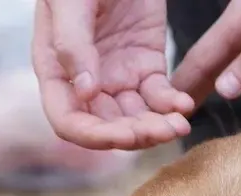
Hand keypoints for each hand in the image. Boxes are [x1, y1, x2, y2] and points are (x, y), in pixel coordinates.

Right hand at [33, 0, 194, 150]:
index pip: (68, 120)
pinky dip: (171, 105)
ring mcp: (116, 74)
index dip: (94, 137)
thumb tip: (86, 92)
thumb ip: (71, 43)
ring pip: (135, 117)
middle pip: (106, 126)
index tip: (124, 137)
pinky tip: (184, 105)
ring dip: (157, 126)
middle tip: (164, 129)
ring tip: (180, 123)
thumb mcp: (70, 1)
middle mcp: (85, 80)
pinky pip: (158, 95)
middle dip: (135, 135)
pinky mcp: (145, 64)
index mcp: (56, 69)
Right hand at [171, 0, 240, 103]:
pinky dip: (231, 62)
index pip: (202, 57)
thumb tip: (223, 91)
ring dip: (210, 72)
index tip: (165, 109)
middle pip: (210, 52)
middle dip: (192, 80)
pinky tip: (236, 68)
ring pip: (225, 47)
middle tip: (173, 108)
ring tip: (198, 94)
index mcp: (239, 20)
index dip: (184, 84)